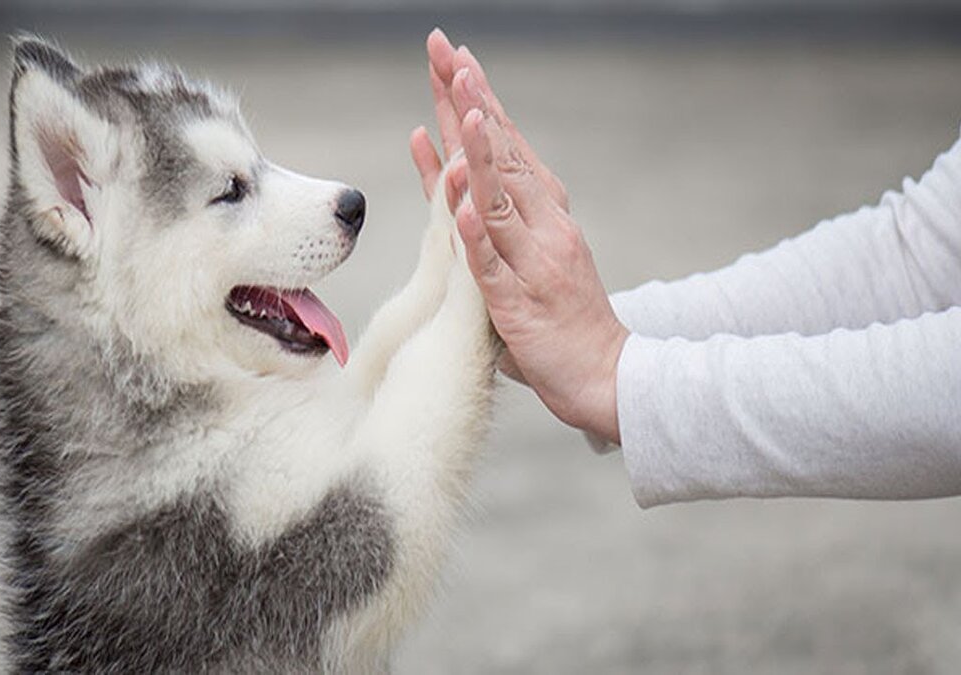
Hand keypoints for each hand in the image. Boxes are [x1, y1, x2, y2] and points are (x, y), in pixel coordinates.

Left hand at [410, 31, 628, 442]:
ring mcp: (532, 262)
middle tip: (448, 52)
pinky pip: (493, 265)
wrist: (606, 373)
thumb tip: (457, 176)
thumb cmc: (561, 314)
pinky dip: (479, 234)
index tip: (455, 57)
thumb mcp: (529, 253)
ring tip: (465, 109)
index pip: (505, 143)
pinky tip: (465, 204)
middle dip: (472, 101)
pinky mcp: (518, 304)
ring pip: (502, 200)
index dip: (478, 99)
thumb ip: (493, 216)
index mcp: (543, 210)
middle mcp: (542, 225)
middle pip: (501, 154)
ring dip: (482, 154)